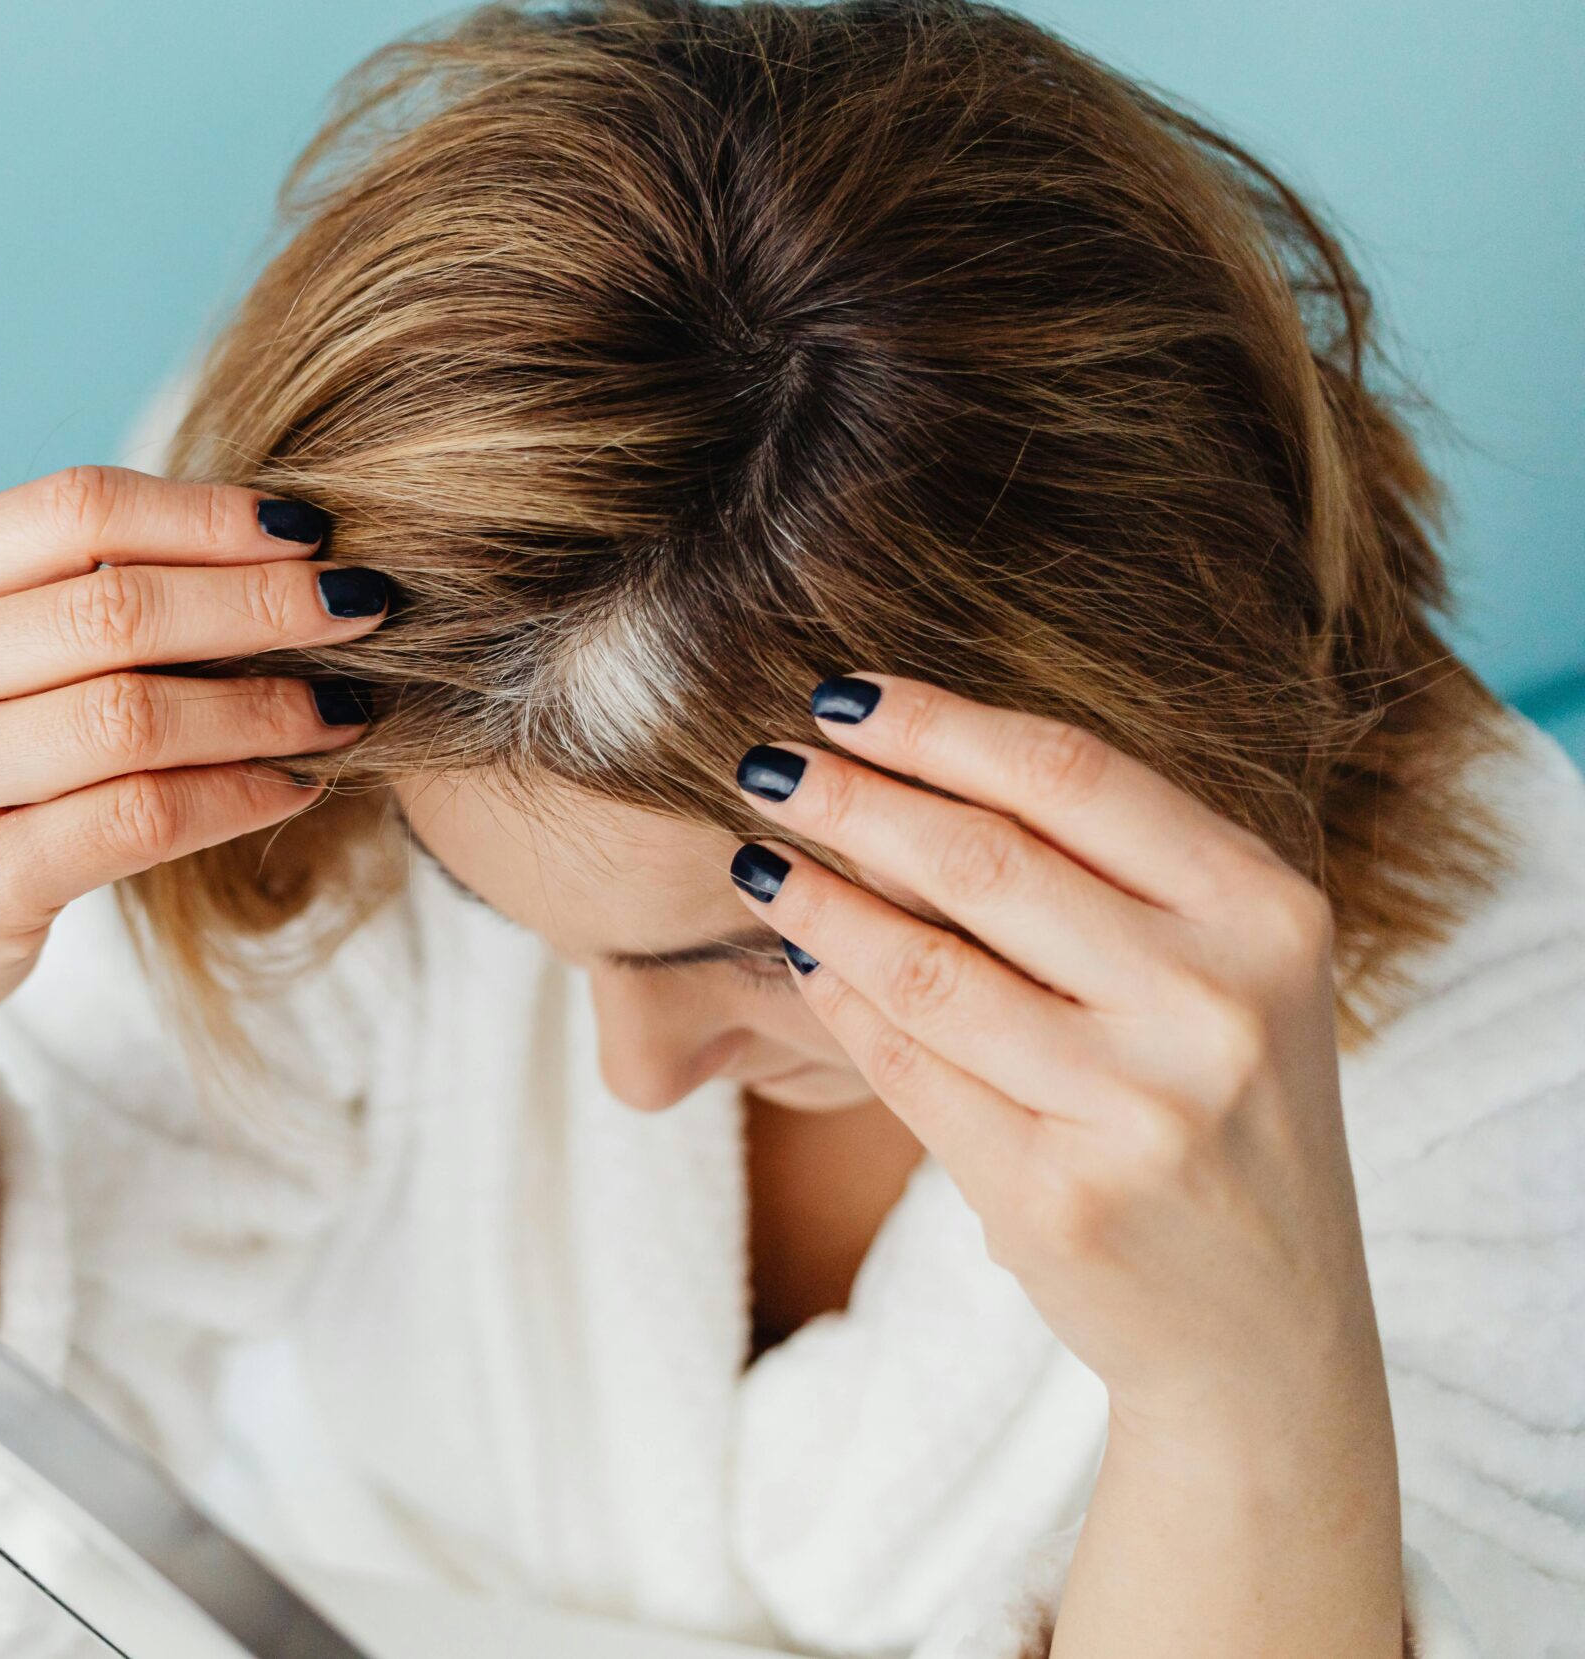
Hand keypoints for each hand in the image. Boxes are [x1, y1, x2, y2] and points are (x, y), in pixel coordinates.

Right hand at [0, 463, 387, 1047]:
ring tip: (343, 706)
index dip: (206, 515)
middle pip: (115, 609)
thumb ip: (87, 591)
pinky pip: (138, 819)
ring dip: (264, 708)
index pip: (74, 509)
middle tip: (363, 607)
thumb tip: (287, 547)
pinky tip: (295, 785)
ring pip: (135, 717)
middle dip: (261, 604)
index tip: (311, 529)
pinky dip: (236, 796)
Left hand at [721, 674, 1385, 1443]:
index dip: (938, 723)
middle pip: (984, 858)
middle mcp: (1216, 1002)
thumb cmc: (1220, 1113)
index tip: (838, 693)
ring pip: (925, 964)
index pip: (1073, 777)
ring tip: (755, 855)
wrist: (1263, 1329)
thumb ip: (1114, 874)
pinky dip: (837, 1000)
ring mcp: (1140, 1107)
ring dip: (818, 897)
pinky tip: (798, 957)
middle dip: (852, 799)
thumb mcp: (1225, 975)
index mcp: (1266, 914)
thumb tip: (910, 757)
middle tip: (763, 761)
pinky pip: (907, 1067)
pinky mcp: (1058, 1196)